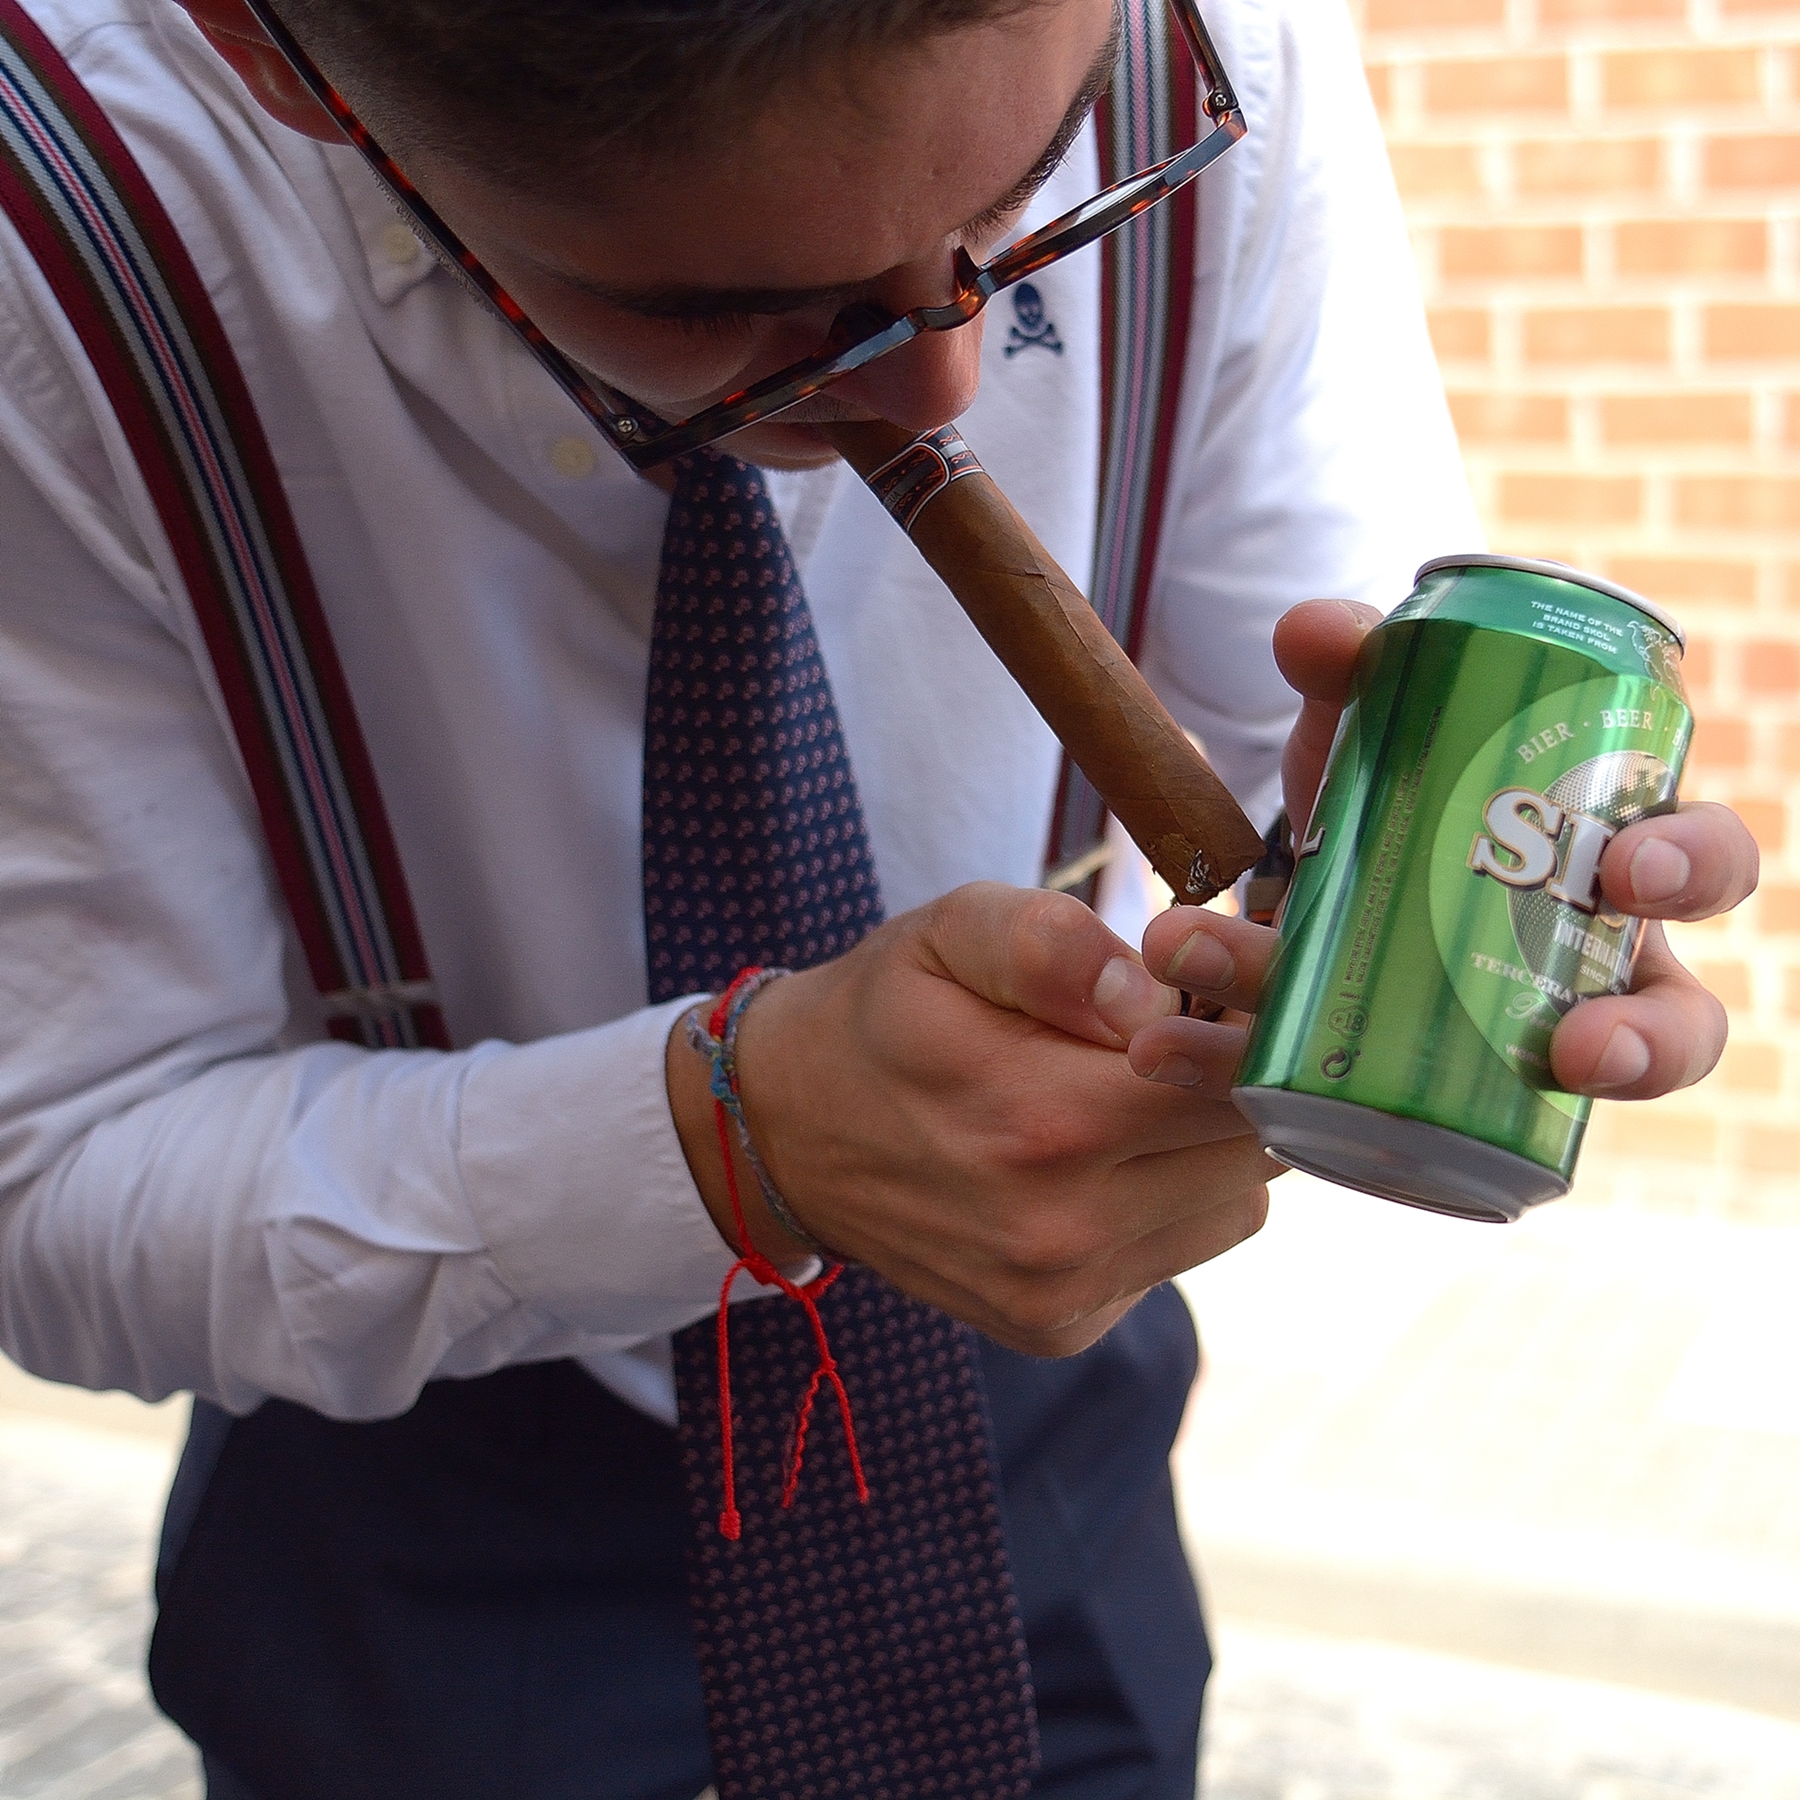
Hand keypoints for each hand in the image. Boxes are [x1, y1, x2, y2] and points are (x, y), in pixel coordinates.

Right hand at [665, 883, 1270, 1355]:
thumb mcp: (947, 933)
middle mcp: (1060, 1231)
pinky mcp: (1060, 1327)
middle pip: (1255, 1151)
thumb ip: (1052, 944)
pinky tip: (1090, 1162)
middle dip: (1235, 1082)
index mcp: (1041, 1120)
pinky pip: (1179, 1252)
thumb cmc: (882, 1015)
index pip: (1238, 1086)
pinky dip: (1164, 1202)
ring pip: (1237, 1206)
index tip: (1216, 992)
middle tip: (1172, 1038)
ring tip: (1122, 1098)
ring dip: (1206, 1147)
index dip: (1249, 1027)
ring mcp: (1060, 1292)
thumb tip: (1151, 996)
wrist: (783, 1136)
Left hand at [1128, 598, 1760, 1104]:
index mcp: (1609, 855)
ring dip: (1390, 1077)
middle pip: (1670, 1025)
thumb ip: (1349, 663)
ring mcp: (1487, 1048)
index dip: (1693, 871)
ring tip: (1263, 1031)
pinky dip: (1240, 1077)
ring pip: (1478, 1095)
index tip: (1632, 871)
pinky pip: (1327, 1107)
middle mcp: (1581, 971)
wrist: (1307, 854)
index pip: (1703, 866)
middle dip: (1639, 1044)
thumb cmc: (1395, 778)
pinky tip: (1163, 1049)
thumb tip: (1316, 633)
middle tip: (1573, 1046)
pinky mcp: (1376, 1090)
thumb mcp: (1372, 717)